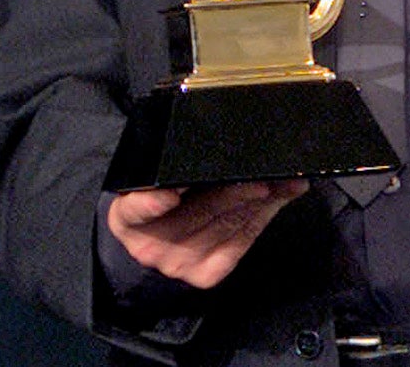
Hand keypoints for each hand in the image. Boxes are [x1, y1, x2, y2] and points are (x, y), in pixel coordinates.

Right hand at [106, 179, 307, 289]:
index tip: (169, 196)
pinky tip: (277, 199)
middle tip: (262, 172)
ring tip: (281, 181)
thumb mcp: (148, 184)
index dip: (153, 203)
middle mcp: (152, 245)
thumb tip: (209, 135)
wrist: (154, 243)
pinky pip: (241, 242)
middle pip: (198, 213)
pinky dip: (262, 216)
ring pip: (226, 226)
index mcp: (128, 217)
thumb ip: (170, 165)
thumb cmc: (155, 201)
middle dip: (235, 190)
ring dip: (259, 201)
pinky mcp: (207, 274)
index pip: (136, 210)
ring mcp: (181, 263)